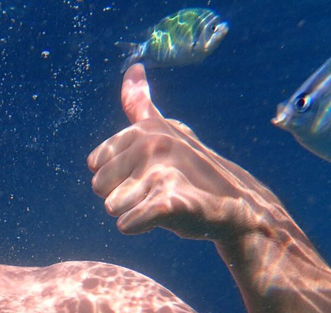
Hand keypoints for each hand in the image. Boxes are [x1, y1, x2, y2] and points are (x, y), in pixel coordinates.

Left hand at [87, 64, 279, 241]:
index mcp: (143, 129)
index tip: (145, 173)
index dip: (117, 176)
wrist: (236, 204)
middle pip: (99, 187)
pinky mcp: (168, 204)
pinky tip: (161, 219)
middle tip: (155, 191)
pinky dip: (139, 227)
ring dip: (134, 212)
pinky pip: (127, 224)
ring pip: (111, 208)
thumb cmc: (190, 168)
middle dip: (123, 195)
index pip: (95, 164)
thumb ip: (141, 104)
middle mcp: (150, 144)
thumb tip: (133, 67)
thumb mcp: (165, 130)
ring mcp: (161, 172)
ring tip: (161, 202)